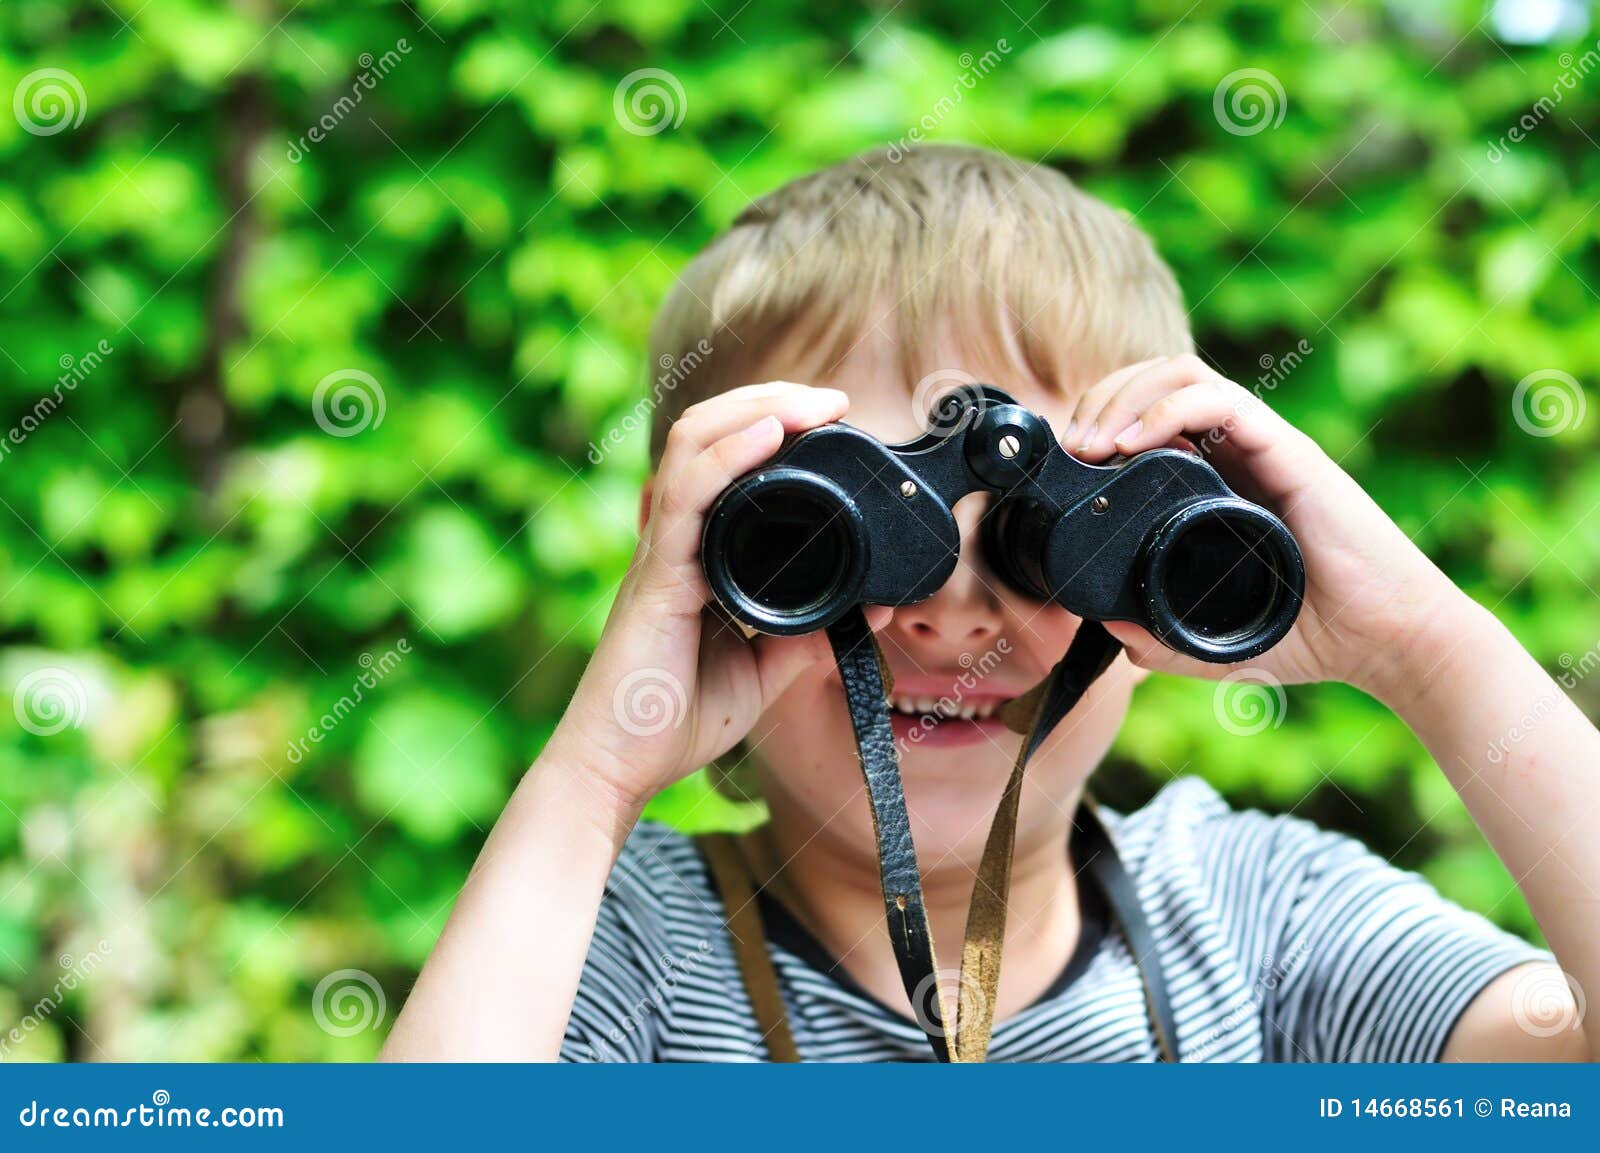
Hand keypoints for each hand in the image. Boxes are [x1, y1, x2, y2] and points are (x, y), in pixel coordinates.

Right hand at [546, 382, 887, 815]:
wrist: (619, 767)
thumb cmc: (673, 719)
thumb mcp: (761, 670)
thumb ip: (807, 635)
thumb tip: (871, 606)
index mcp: (693, 552)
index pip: (722, 460)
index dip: (770, 425)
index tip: (830, 420)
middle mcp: (672, 538)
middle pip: (707, 434)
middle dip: (771, 400)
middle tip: (833, 401)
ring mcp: (660, 552)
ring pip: (693, 444)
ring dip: (756, 409)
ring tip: (809, 404)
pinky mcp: (658, 576)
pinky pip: (687, 497)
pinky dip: (728, 456)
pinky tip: (767, 434)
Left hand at [1063, 355, 1465, 699]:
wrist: (1385, 642)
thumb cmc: (1310, 635)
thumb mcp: (1212, 643)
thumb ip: (1160, 638)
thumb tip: (1108, 629)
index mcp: (1216, 479)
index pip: (1148, 413)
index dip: (1100, 421)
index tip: (1067, 464)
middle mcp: (1237, 451)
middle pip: (1155, 380)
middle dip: (1101, 400)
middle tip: (1072, 448)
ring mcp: (1263, 446)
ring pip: (1181, 374)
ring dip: (1124, 396)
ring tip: (1091, 444)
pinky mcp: (1289, 451)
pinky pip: (1221, 401)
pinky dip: (1166, 410)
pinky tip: (1131, 443)